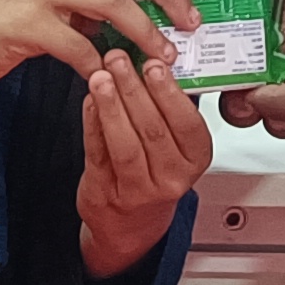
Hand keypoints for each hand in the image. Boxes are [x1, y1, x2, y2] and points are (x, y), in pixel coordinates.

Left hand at [76, 49, 212, 278]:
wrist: (131, 225)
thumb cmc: (156, 172)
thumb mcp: (177, 146)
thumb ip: (168, 108)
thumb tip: (153, 58)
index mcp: (195, 160)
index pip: (187, 125)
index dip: (169, 93)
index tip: (154, 64)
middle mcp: (171, 179)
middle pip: (153, 130)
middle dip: (134, 90)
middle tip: (119, 59)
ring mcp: (138, 191)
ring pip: (125, 144)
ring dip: (112, 105)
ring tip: (101, 76)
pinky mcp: (105, 193)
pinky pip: (98, 154)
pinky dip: (92, 124)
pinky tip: (89, 100)